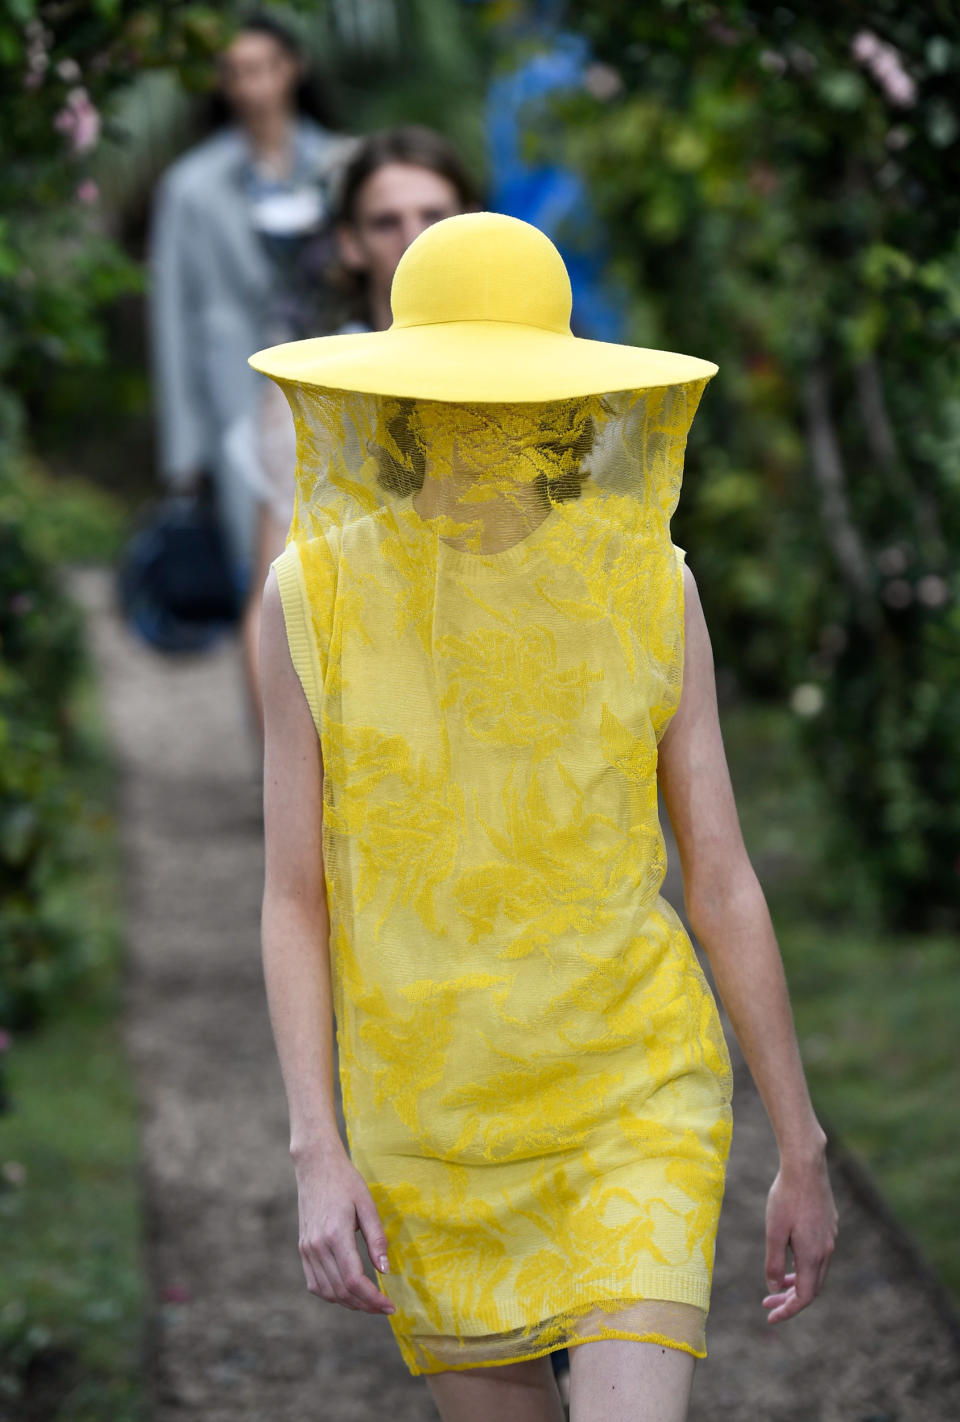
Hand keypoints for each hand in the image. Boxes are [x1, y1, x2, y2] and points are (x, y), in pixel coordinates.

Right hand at [294, 1143, 395, 1314]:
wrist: (316, 1166)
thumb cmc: (346, 1182)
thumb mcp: (367, 1205)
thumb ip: (376, 1239)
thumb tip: (385, 1271)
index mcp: (336, 1234)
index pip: (354, 1280)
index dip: (373, 1299)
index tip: (390, 1306)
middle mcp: (317, 1246)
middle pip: (341, 1291)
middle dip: (365, 1305)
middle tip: (384, 1307)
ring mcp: (307, 1249)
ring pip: (327, 1292)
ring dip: (348, 1303)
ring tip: (369, 1302)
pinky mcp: (303, 1249)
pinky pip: (314, 1283)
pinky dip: (331, 1294)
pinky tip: (347, 1292)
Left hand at [762, 1142, 837, 1323]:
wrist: (806, 1165)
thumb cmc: (786, 1197)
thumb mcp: (773, 1231)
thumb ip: (774, 1263)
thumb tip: (774, 1288)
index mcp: (813, 1256)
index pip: (804, 1296)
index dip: (788, 1310)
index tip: (770, 1317)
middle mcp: (826, 1250)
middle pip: (811, 1288)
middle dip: (790, 1300)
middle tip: (767, 1305)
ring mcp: (830, 1237)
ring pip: (816, 1272)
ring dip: (797, 1282)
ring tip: (777, 1285)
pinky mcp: (829, 1225)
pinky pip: (818, 1256)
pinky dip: (803, 1266)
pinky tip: (790, 1257)